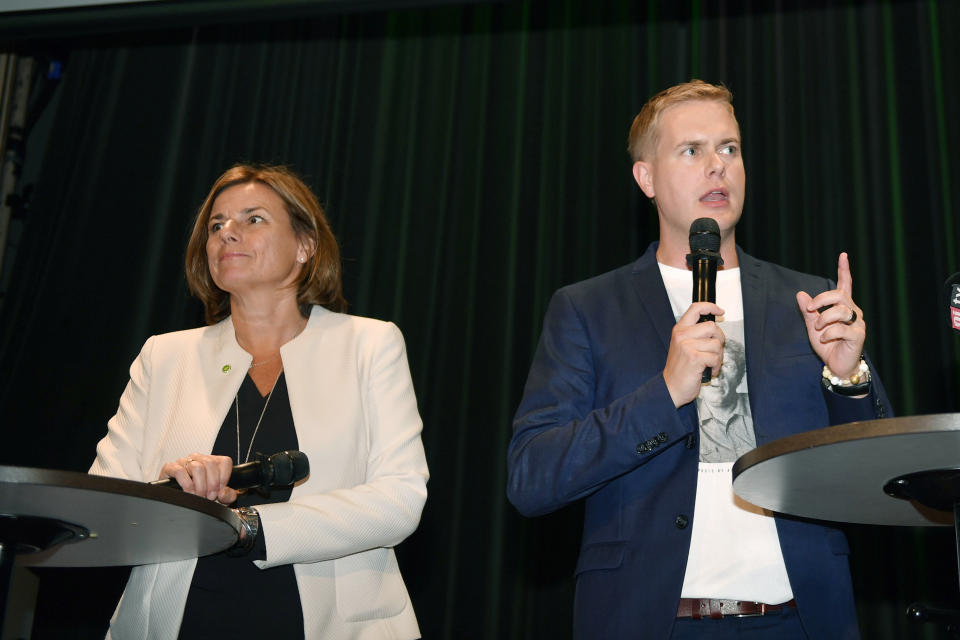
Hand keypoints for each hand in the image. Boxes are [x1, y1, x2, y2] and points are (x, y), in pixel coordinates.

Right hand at [158, 453, 237, 503]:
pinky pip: (180, 471)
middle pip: (210, 463)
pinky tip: (189, 493)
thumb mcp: (218, 498)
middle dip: (212, 484)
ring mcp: (184, 461)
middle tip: (209, 497)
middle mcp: (198, 459)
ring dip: (200, 486)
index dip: (224, 478)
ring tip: (199, 497)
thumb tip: (223, 492)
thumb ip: (228, 495)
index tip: (220, 491)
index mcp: (212, 462)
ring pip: (197, 467)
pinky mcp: (170, 468)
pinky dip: (187, 484)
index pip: (225, 462)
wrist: (177, 503)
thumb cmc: (200, 498)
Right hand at [663, 302, 725, 407]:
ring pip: (716, 344)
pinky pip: (715, 357)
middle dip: (719, 339)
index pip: (696, 309)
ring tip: (709, 363)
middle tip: (714, 349)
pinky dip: (716, 366)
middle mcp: (682, 335)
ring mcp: (687, 346)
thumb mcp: (681, 345)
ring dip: (718, 356)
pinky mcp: (695, 358)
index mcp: (679, 330)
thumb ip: (694, 334)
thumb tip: (714, 327)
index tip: (720, 311)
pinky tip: (708, 370)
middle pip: (712, 327)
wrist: (670, 387)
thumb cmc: (679, 368)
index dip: (711, 307)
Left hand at [796, 252, 864, 379]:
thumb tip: (800, 294)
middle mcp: (853, 312)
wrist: (836, 365)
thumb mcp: (813, 326)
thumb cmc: (826, 345)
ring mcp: (857, 323)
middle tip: (809, 309)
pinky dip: (828, 333)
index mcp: (843, 306)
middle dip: (821, 300)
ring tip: (818, 329)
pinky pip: (841, 329)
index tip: (843, 255)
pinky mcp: (858, 336)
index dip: (844, 270)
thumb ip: (808, 311)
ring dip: (824, 319)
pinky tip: (824, 339)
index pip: (845, 285)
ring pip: (841, 310)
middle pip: (839, 295)